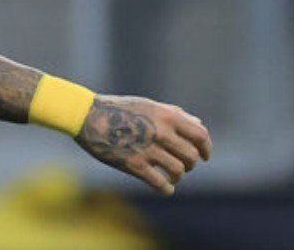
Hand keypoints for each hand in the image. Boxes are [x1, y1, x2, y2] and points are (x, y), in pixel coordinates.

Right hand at [73, 95, 211, 194]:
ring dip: (178, 176)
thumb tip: (198, 126)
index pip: (201, 136)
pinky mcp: (134, 165)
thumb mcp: (149, 105)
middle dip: (190, 164)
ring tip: (171, 176)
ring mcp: (148, 150)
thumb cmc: (119, 108)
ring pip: (178, 171)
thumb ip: (175, 114)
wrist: (87, 116)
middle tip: (183, 165)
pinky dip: (167, 189)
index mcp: (167, 116)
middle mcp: (161, 132)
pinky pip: (160, 184)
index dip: (207, 148)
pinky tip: (165, 187)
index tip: (205, 156)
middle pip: (191, 156)